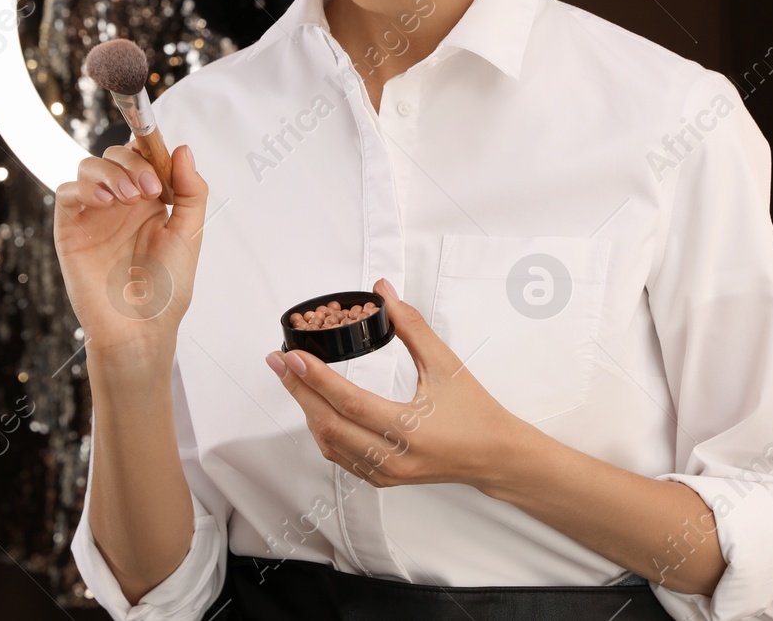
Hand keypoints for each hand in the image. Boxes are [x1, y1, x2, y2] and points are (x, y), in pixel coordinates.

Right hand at [53, 140, 207, 368]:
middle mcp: (120, 203)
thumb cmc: (166, 289)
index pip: (142, 156)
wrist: (139, 328)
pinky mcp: (70, 229)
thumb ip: (191, 191)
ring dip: (110, 172)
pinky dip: (84, 188)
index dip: (149, 150)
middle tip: (148, 188)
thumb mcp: (189, 234)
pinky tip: (105, 202)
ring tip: (127, 196)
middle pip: (115, 155)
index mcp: (150, 201)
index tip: (162, 166)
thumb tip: (183, 149)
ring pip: (89, 167)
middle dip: (132, 162)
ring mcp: (94, 214)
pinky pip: (67, 193)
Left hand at [265, 277, 530, 492]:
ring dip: (308, 411)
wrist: (494, 455)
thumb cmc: (474, 410)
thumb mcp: (446, 363)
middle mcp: (394, 457)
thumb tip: (384, 293)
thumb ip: (411, 326)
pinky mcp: (383, 479)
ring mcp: (386, 473)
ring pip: (330, 444)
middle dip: (299, 391)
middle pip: (329, 425)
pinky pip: (341, 458)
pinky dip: (324, 431)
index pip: (349, 402)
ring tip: (294, 380)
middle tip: (279, 362)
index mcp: (410, 429)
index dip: (315, 378)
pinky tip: (317, 408)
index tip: (291, 355)